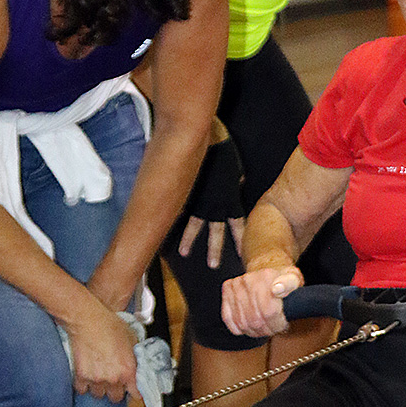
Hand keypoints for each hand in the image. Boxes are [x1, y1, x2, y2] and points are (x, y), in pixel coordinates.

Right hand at [64, 301, 139, 403]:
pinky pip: (83, 389)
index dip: (133, 392)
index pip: (135, 395)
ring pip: (98, 394)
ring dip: (99, 387)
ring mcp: (96, 379)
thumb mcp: (132, 341)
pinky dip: (84, 384)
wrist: (88, 320)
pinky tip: (86, 375)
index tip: (130, 390)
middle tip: (112, 380)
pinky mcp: (81, 376)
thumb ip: (135, 358)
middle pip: (115, 398)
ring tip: (98, 376)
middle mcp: (113, 379)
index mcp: (128, 371)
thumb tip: (137, 367)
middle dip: (115, 390)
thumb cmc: (110, 326)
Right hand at [177, 135, 245, 266]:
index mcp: (230, 201)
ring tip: (184, 253)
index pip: (238, 225)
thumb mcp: (237, 170)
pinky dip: (172, 220)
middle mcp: (215, 207)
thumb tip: (238, 184)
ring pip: (193, 227)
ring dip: (188, 241)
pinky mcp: (185, 195)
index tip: (242, 254)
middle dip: (215, 250)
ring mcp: (199, 202)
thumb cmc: (225, 153)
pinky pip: (179, 211)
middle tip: (213, 265)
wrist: (208, 141)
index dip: (240, 239)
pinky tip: (163, 230)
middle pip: (216, 234)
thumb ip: (236, 182)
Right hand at [222, 266, 303, 337]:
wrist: (266, 273)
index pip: (269, 311)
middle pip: (255, 320)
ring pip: (242, 323)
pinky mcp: (226, 292)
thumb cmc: (282, 281)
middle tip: (273, 328)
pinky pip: (228, 319)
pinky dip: (240, 328)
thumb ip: (290, 284)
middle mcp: (248, 279)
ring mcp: (235, 286)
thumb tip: (277, 289)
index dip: (277, 323)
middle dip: (267, 329)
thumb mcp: (294, 279)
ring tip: (263, 328)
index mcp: (266, 276)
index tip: (282, 323)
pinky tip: (250, 325)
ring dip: (254, 331)